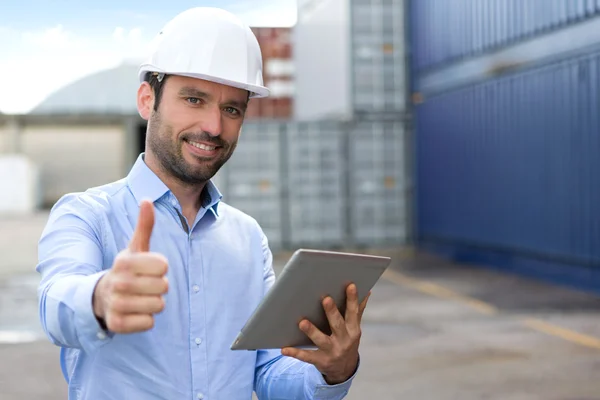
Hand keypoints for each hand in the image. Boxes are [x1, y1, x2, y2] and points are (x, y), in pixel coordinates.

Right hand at [92, 200, 168, 333]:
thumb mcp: (134, 248)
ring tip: (139, 298)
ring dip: (153, 303)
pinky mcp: (117, 324)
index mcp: (124, 261)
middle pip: (164, 287)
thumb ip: (144, 226)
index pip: (164, 266)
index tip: (147, 269)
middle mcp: (117, 282)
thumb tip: (147, 200)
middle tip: (144, 285)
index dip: (160, 268)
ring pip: (158, 306)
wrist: (100, 297)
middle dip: (159, 287)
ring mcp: (115, 304)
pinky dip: (146, 320)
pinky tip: (134, 312)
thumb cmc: (126, 270)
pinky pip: (149, 323)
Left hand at [281, 283, 369, 384]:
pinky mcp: (321, 361)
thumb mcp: (354, 328)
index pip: (353, 312)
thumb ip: (358, 310)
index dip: (352, 299)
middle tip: (326, 299)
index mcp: (353, 330)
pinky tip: (284, 349)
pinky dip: (295, 353)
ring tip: (302, 322)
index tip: (350, 285)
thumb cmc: (347, 341)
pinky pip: (307, 357)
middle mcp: (344, 340)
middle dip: (332, 312)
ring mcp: (332, 351)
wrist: (343, 370)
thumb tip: (367, 291)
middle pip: (337, 325)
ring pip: (321, 340)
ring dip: (312, 331)